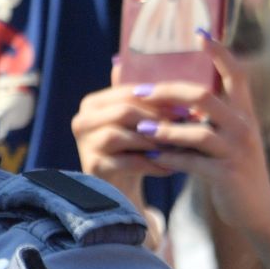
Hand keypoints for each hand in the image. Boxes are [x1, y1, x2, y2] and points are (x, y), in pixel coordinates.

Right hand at [72, 63, 177, 192]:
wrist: (119, 188)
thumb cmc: (133, 150)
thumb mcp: (138, 122)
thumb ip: (145, 99)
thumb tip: (173, 80)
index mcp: (92, 104)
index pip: (127, 92)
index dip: (159, 99)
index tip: (187, 107)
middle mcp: (81, 120)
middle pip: (124, 111)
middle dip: (159, 119)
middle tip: (187, 126)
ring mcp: (84, 144)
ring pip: (124, 135)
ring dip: (155, 142)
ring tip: (180, 147)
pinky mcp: (93, 167)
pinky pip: (128, 161)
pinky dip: (152, 164)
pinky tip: (170, 167)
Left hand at [123, 38, 269, 233]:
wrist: (256, 212)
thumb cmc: (230, 170)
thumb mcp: (223, 139)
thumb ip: (201, 119)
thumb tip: (165, 96)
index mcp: (244, 112)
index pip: (235, 74)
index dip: (219, 52)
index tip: (199, 32)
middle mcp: (244, 126)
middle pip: (203, 98)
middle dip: (167, 93)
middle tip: (139, 93)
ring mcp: (238, 150)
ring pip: (197, 132)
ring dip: (164, 129)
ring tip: (140, 129)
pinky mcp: (228, 174)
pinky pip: (193, 162)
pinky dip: (170, 158)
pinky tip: (151, 157)